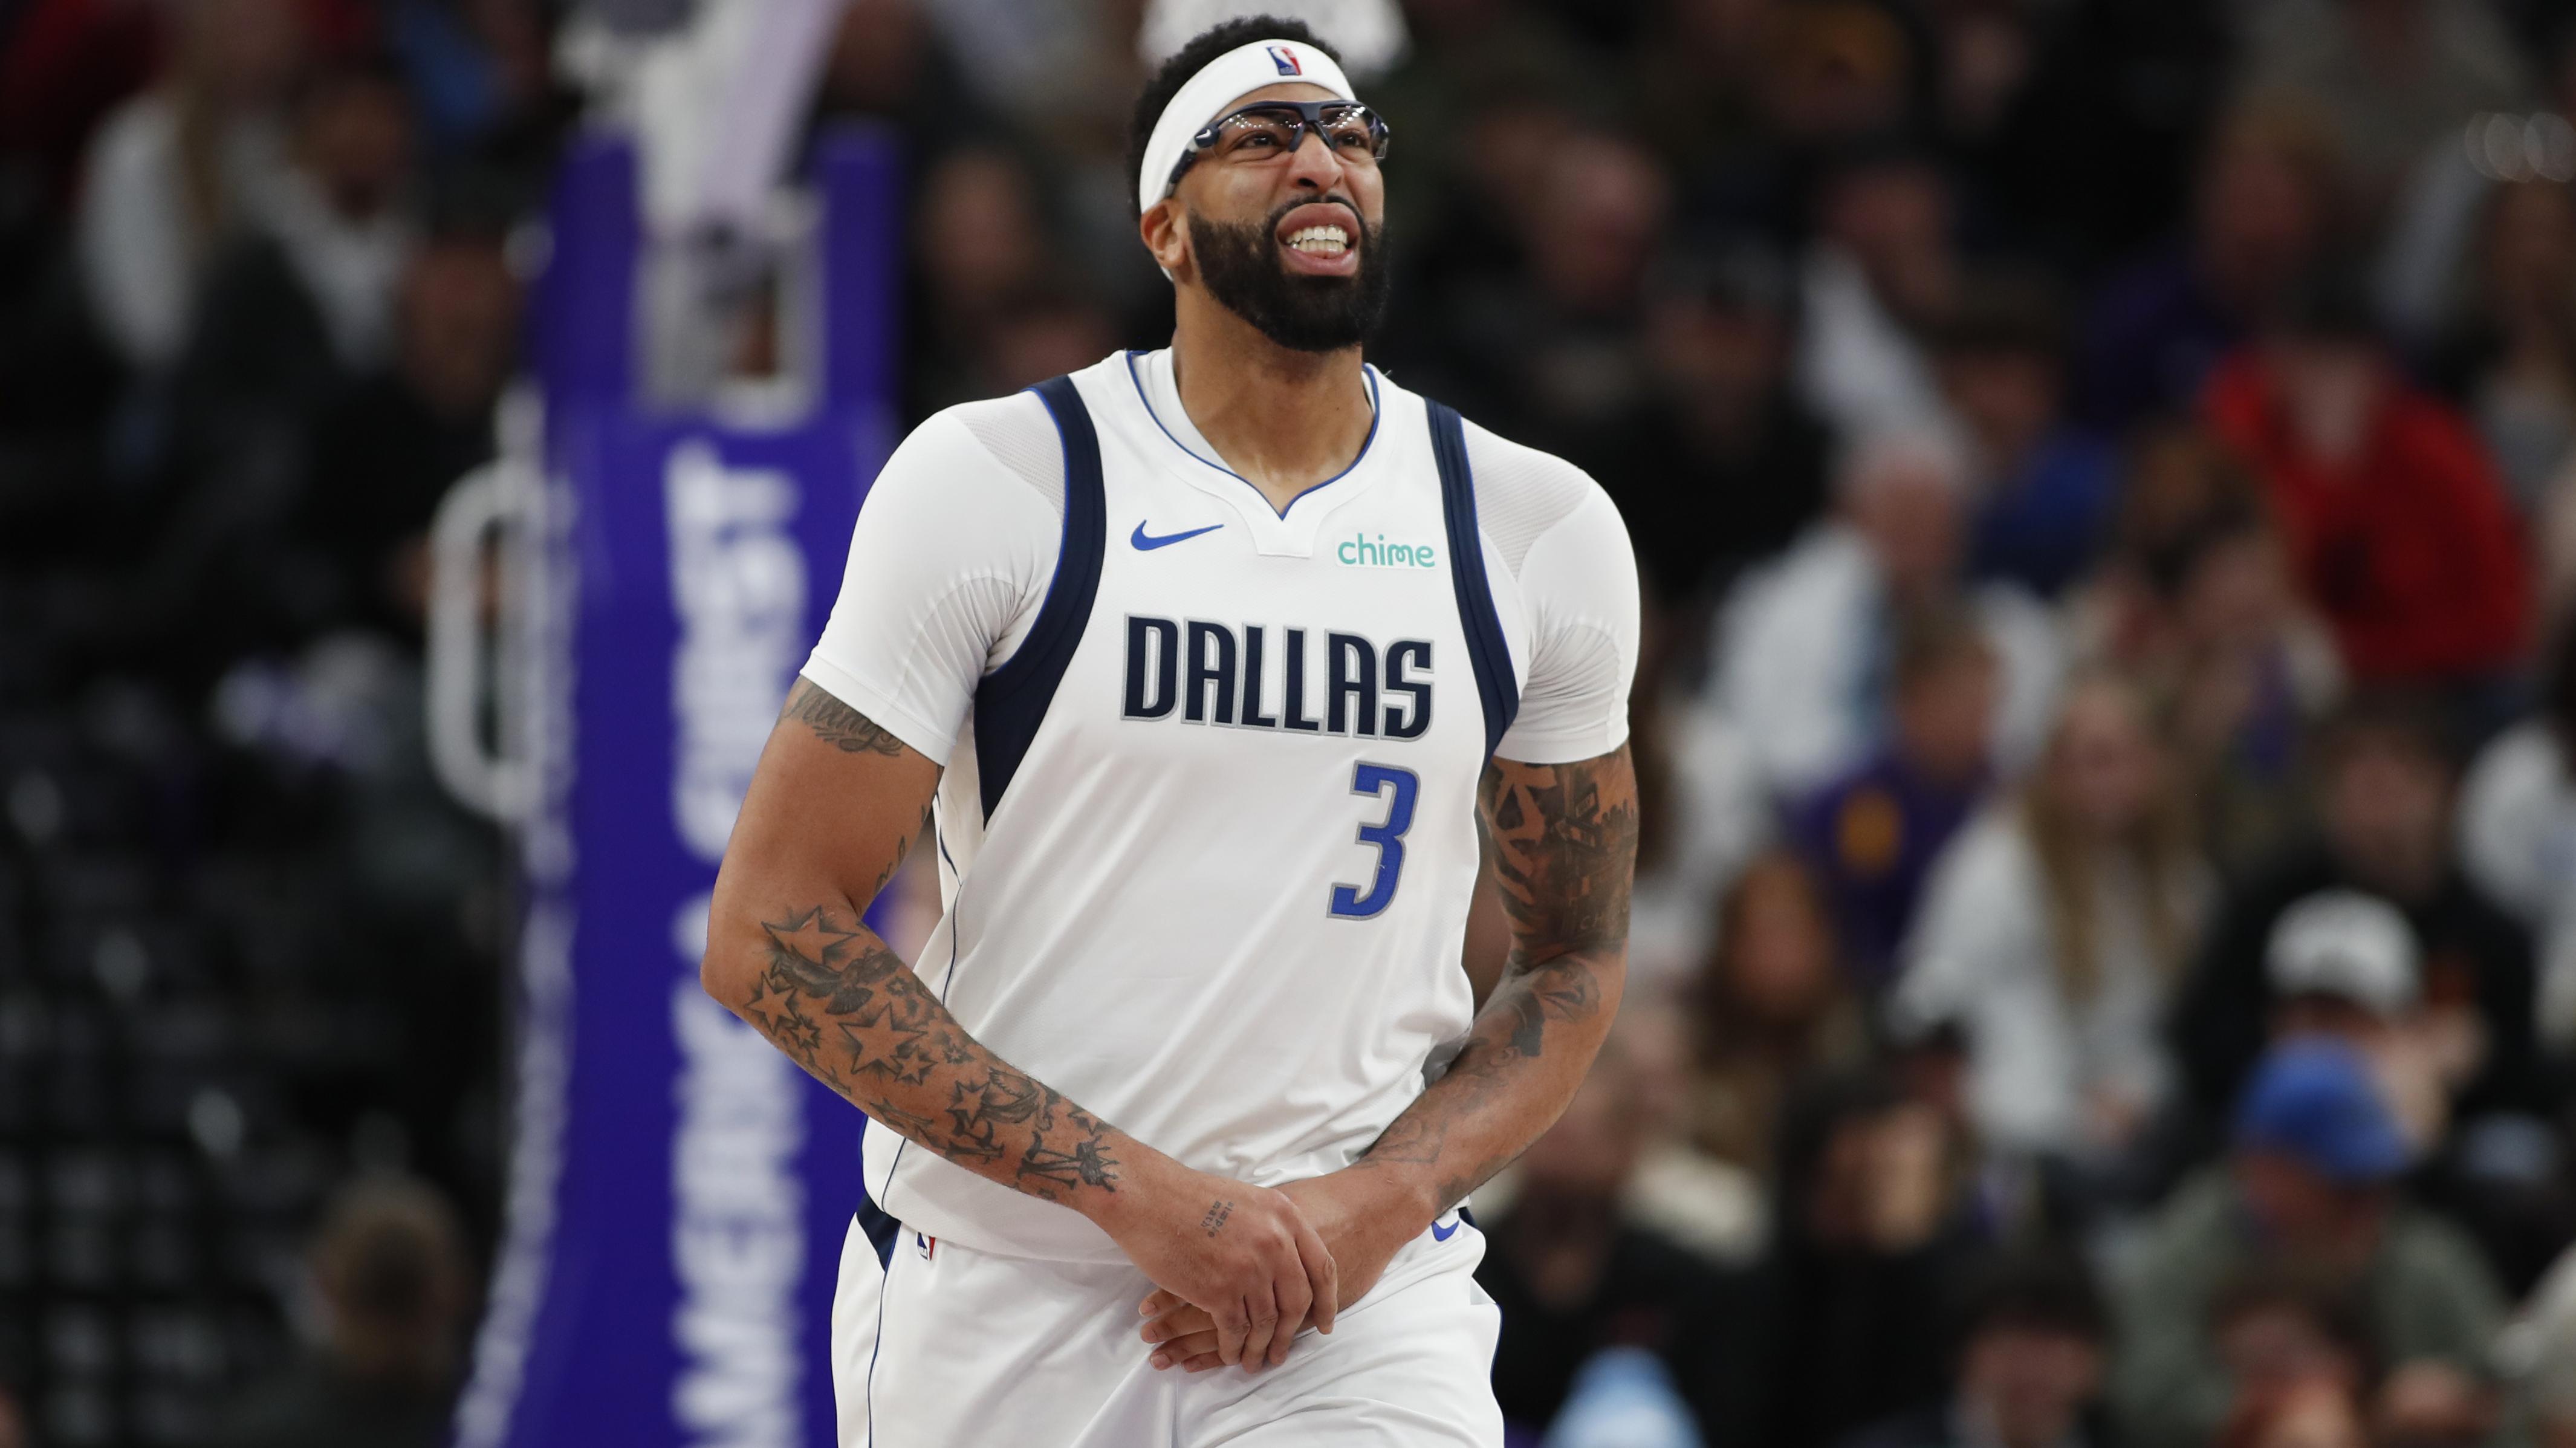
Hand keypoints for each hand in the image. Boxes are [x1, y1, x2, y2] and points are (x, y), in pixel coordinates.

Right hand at [1088, 1154, 1336, 1370]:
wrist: (1148, 1197)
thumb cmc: (1189, 1196)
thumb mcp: (1247, 1200)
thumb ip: (1272, 1227)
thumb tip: (1287, 1258)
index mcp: (1285, 1216)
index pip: (1322, 1268)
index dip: (1327, 1301)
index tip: (1325, 1323)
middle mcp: (1275, 1242)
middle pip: (1298, 1301)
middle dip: (1291, 1333)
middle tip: (1282, 1352)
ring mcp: (1249, 1268)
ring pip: (1266, 1322)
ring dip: (1261, 1347)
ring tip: (1254, 1360)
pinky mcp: (1219, 1290)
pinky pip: (1235, 1331)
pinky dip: (1233, 1348)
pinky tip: (1230, 1354)